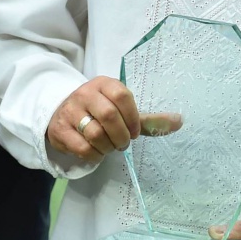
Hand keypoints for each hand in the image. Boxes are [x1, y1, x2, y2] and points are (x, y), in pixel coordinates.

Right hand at [47, 76, 181, 163]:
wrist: (60, 112)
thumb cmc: (97, 111)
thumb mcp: (120, 110)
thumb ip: (147, 119)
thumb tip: (180, 121)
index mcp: (103, 84)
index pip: (122, 95)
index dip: (133, 117)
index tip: (135, 131)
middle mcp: (85, 94)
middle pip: (109, 115)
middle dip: (122, 136)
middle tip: (123, 143)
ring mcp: (71, 111)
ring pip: (95, 133)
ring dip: (109, 146)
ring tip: (110, 146)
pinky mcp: (61, 130)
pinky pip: (83, 147)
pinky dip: (96, 155)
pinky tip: (97, 151)